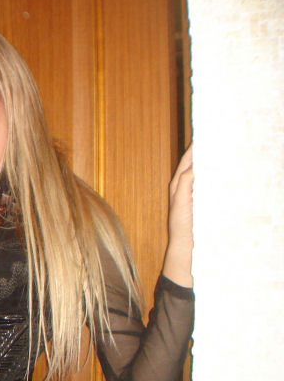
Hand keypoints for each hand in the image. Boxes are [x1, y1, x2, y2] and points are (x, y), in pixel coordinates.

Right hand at [162, 144, 193, 287]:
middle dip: (193, 150)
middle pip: (186, 164)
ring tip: (200, 145)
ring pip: (185, 171)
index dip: (194, 152)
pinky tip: (195, 166)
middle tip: (201, 136)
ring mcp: (178, 195)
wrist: (182, 245)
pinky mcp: (180, 202)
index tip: (202, 139)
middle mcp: (177, 189)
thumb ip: (194, 192)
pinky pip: (185, 183)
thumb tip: (200, 177)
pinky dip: (189, 174)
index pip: (188, 166)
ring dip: (192, 159)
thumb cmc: (188, 228)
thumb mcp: (192, 207)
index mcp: (181, 188)